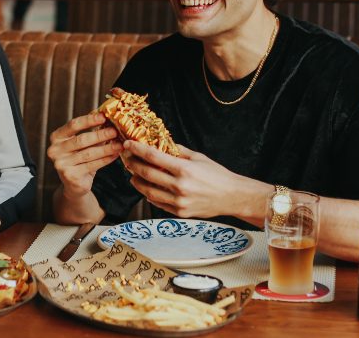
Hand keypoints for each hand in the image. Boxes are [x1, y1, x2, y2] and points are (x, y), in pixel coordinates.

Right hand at [47, 112, 122, 197]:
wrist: (73, 184)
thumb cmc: (79, 158)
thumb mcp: (81, 143)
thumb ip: (90, 131)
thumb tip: (107, 118)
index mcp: (56, 137)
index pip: (73, 125)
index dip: (89, 120)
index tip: (104, 116)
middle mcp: (55, 150)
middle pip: (81, 140)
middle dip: (100, 135)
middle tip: (115, 131)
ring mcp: (61, 164)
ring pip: (88, 154)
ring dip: (106, 148)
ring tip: (119, 144)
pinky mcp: (70, 176)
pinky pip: (92, 165)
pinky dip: (105, 160)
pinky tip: (114, 155)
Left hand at [123, 141, 239, 218]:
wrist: (232, 197)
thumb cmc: (217, 175)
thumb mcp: (198, 157)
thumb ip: (177, 151)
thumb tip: (160, 144)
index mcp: (184, 169)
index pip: (153, 157)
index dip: (137, 149)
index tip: (128, 144)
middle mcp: (179, 186)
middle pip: (146, 173)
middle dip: (132, 164)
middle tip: (126, 158)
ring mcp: (178, 202)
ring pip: (148, 191)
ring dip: (137, 181)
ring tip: (133, 174)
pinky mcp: (179, 213)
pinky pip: (158, 203)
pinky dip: (149, 195)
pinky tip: (146, 188)